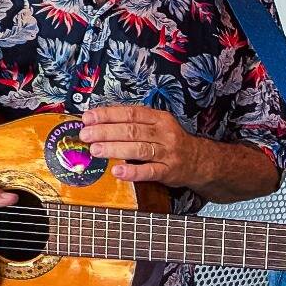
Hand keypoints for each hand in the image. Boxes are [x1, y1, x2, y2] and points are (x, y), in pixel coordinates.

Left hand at [79, 104, 205, 183]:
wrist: (199, 160)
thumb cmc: (171, 142)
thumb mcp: (158, 125)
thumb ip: (135, 123)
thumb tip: (101, 122)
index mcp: (158, 118)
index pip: (130, 113)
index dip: (108, 115)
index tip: (88, 118)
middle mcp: (163, 133)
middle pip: (131, 130)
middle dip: (105, 132)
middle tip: (86, 135)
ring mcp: (167, 152)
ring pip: (138, 149)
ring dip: (115, 149)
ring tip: (95, 150)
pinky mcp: (168, 171)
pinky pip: (149, 171)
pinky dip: (133, 172)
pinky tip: (118, 171)